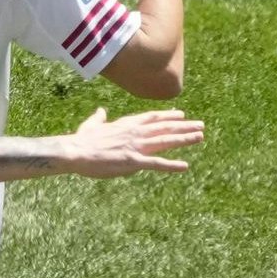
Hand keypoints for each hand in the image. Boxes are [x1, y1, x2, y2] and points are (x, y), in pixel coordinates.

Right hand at [56, 106, 202, 175]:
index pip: (152, 118)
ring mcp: (136, 146)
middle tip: (200, 125)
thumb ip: (99, 118)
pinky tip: (184, 166)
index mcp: (126, 124)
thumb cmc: (81, 140)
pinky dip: (171, 165)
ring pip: (165, 141)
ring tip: (200, 137)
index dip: (168, 116)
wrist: (75, 151)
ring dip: (184, 139)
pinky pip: (156, 163)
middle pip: (164, 128)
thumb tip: (101, 111)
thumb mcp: (91, 125)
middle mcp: (135, 132)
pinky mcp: (133, 161)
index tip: (181, 114)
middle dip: (184, 126)